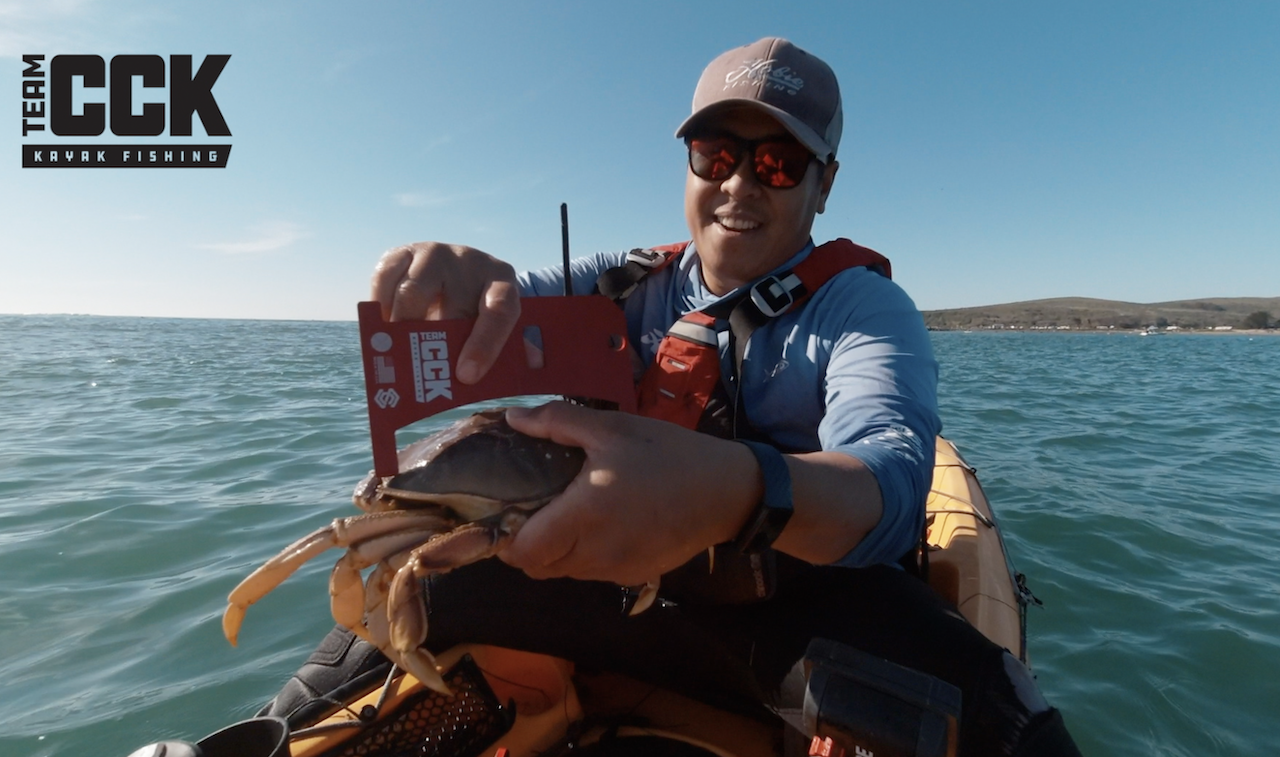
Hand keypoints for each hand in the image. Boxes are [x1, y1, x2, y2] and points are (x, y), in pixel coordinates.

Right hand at [370, 242, 519, 383]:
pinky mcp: (404, 252)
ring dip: (402, 325)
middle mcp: (470, 262)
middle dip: (433, 340)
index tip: (467, 375)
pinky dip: (380, 305)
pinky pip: (384, 276)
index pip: (500, 310)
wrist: (462, 273)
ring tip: (394, 354)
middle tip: (418, 372)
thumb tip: (473, 379)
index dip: (484, 344)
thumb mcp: (499, 328)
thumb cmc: (481, 312)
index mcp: (501, 282)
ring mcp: (436, 253)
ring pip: (412, 289)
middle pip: (451, 299)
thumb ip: (499, 353)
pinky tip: (381, 327)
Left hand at [498, 402, 760, 585]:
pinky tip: (602, 525)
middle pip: (539, 568)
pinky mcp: (635, 575)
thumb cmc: (667, 454)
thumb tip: (512, 418)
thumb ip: (557, 422)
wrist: (726, 491)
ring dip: (556, 551)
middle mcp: (596, 552)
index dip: (507, 539)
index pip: (524, 553)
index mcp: (585, 514)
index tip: (509, 511)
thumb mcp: (613, 427)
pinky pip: (593, 573)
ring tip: (567, 514)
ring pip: (565, 573)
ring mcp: (616, 569)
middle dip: (528, 544)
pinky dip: (585, 555)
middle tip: (534, 509)